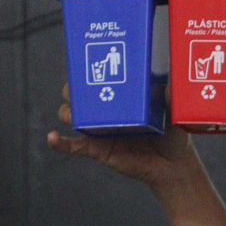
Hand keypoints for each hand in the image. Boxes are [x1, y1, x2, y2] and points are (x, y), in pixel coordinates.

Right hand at [46, 83, 198, 191]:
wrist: (172, 165)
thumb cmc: (172, 134)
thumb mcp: (172, 111)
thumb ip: (169, 99)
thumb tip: (167, 88)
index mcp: (120, 97)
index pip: (98, 78)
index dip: (87, 70)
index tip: (83, 60)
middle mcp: (106, 111)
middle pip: (78, 95)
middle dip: (72, 89)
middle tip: (77, 88)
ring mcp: (99, 130)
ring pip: (73, 116)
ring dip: (67, 112)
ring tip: (71, 113)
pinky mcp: (97, 150)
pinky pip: (74, 146)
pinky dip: (60, 142)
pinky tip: (52, 137)